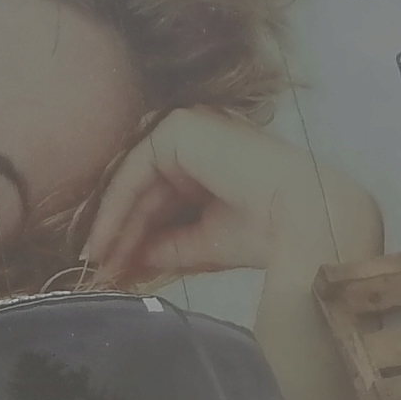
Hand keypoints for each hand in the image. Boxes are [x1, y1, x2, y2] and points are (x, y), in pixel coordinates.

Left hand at [81, 109, 300, 284]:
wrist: (300, 221)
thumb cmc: (264, 233)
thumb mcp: (200, 244)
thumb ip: (162, 248)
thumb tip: (122, 263)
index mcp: (206, 160)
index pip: (155, 197)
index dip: (131, 234)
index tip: (111, 270)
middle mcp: (194, 139)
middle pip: (141, 190)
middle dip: (119, 234)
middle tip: (100, 272)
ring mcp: (186, 127)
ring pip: (133, 181)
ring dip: (113, 225)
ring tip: (101, 264)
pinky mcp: (178, 128)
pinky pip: (135, 169)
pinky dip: (117, 206)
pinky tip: (107, 240)